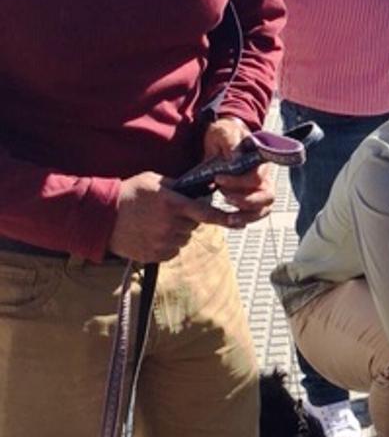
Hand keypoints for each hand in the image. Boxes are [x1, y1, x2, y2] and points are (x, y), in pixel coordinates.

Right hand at [108, 172, 238, 261]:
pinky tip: (150, 234)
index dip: (224, 219)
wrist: (101, 216)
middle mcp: (171, 225)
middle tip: (168, 212)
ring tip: (155, 223)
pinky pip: (171, 251)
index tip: (238, 222)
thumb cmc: (129, 193)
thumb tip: (197, 191)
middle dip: (187, 220)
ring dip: (176, 233)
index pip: (206, 214)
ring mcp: (163, 242)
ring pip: (183, 239)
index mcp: (173, 205)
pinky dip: (166, 244)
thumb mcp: (154, 181)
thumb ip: (178, 187)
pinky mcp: (155, 256)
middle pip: (194, 226)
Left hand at [202, 116, 274, 225]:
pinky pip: (257, 213)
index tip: (218, 179)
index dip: (238, 182)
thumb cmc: (224, 133)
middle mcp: (264, 175)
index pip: (256, 176)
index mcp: (259, 159)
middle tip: (224, 198)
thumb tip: (236, 159)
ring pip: (264, 208)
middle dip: (245, 201)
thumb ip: (230, 142)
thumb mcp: (223, 131)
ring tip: (229, 218)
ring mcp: (260, 187)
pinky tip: (231, 220)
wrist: (222, 138)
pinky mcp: (253, 196)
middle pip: (267, 196)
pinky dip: (246, 219)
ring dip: (247, 215)